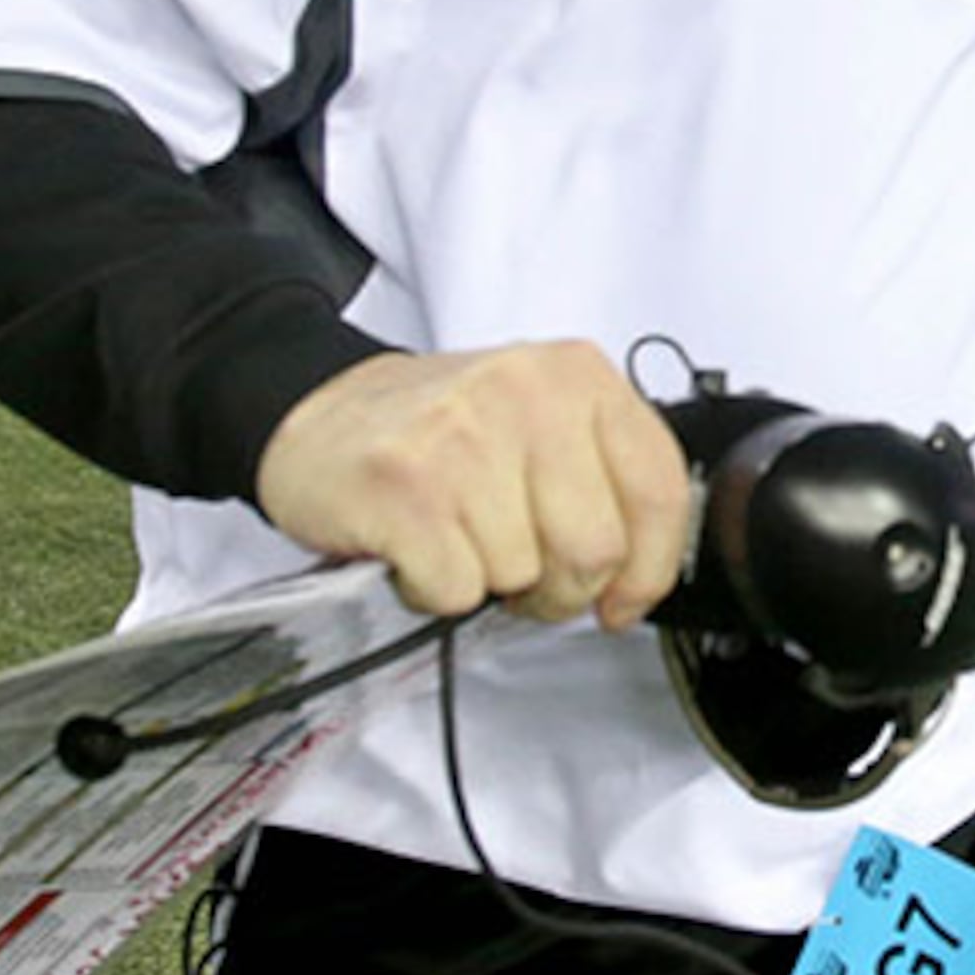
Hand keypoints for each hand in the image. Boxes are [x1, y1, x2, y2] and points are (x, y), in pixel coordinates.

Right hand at [253, 342, 691, 627]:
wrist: (316, 414)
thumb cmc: (438, 433)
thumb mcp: (541, 424)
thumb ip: (602, 481)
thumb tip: (637, 579)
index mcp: (578, 375)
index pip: (658, 488)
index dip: (649, 567)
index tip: (621, 599)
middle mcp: (528, 393)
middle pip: (595, 550)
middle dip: (559, 589)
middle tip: (517, 572)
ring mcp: (465, 437)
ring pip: (522, 574)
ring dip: (486, 583)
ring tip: (453, 537)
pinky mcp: (406, 486)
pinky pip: (456, 590)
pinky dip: (434, 590)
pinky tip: (415, 547)